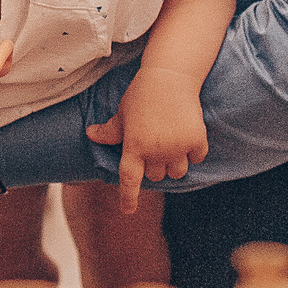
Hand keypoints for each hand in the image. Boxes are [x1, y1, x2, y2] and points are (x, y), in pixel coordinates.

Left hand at [85, 68, 210, 211]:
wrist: (170, 76)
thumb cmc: (141, 94)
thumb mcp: (122, 112)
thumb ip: (109, 130)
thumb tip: (90, 135)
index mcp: (134, 145)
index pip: (129, 179)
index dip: (128, 197)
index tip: (127, 210)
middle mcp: (155, 150)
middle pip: (155, 175)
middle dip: (153, 166)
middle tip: (155, 145)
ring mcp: (177, 147)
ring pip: (177, 172)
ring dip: (174, 164)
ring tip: (171, 144)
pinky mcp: (196, 140)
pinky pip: (197, 158)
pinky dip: (193, 152)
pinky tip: (188, 136)